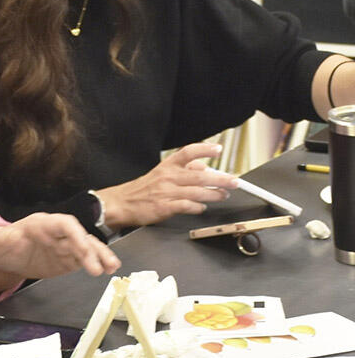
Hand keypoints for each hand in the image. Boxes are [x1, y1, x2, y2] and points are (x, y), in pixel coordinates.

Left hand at [0, 212, 119, 294]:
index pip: (64, 224)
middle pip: (79, 236)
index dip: (76, 235)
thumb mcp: (0, 240)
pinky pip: (85, 260)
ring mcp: (64, 246)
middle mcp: (57, 233)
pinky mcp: (67, 259)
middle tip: (101, 265)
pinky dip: (97, 264)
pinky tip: (106, 269)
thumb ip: (7, 239)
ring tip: (111, 267)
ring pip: (87, 248)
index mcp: (42, 223)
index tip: (84, 249)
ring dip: (100, 256)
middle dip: (91, 249)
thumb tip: (11, 239)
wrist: (6, 255)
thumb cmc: (4, 242)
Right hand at [100, 143, 237, 228]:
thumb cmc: (143, 189)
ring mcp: (166, 192)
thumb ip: (183, 170)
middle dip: (220, 179)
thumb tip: (205, 169)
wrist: (122, 203)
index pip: (188, 152)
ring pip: (197, 192)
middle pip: (200, 175)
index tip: (218, 149)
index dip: (204, 149)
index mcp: (167, 166)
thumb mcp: (161, 173)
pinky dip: (198, 207)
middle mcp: (168, 177)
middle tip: (234, 181)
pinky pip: (187, 206)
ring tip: (223, 195)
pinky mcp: (165, 207)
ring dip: (214, 194)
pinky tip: (202, 207)